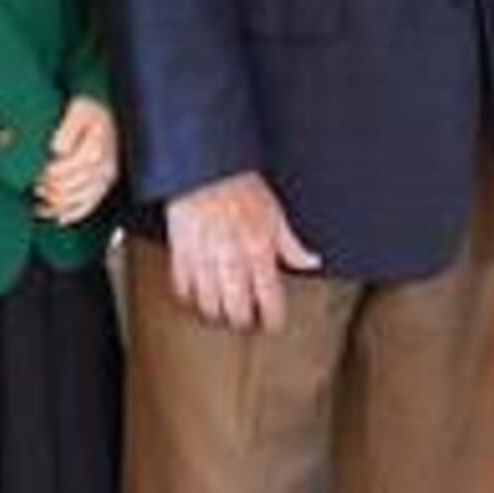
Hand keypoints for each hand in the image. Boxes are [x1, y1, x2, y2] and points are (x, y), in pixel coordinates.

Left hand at [33, 95, 119, 225]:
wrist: (108, 111)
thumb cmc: (91, 110)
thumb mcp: (78, 110)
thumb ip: (67, 129)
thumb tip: (56, 149)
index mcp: (94, 150)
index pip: (62, 172)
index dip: (44, 174)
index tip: (34, 170)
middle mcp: (103, 168)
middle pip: (66, 188)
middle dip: (46, 188)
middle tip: (32, 183)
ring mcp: (106, 179)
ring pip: (76, 201)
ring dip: (55, 204)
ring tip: (39, 198)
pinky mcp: (105, 184)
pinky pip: (89, 206)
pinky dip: (72, 214)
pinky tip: (58, 218)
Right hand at [165, 171, 320, 333]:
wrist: (205, 168)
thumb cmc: (240, 187)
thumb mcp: (276, 213)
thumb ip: (293, 245)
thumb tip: (312, 262)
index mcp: (259, 250)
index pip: (269, 300)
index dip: (272, 320)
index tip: (273, 324)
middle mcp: (231, 259)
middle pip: (236, 312)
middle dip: (243, 323)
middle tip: (247, 320)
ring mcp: (203, 259)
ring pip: (208, 306)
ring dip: (217, 314)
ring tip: (223, 311)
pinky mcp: (180, 254)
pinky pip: (183, 290)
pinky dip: (191, 299)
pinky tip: (199, 296)